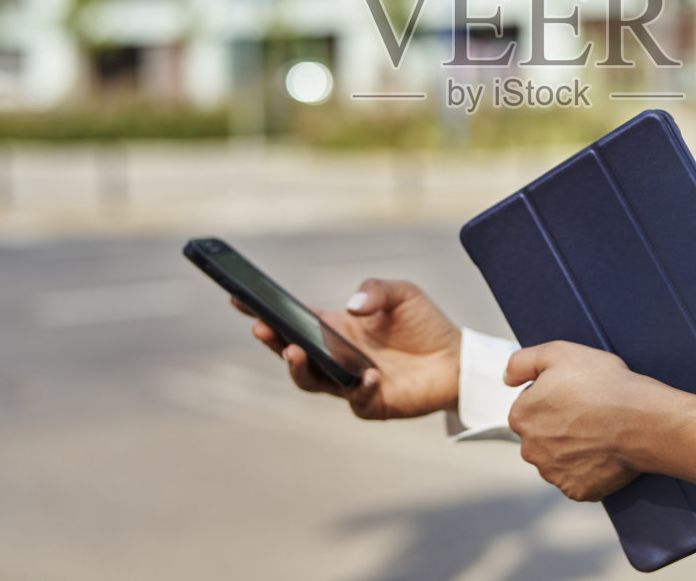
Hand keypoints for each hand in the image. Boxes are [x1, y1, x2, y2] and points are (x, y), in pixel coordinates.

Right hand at [236, 277, 459, 420]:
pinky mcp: (372, 403)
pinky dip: (359, 388)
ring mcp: (349, 382)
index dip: (264, 311)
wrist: (457, 358)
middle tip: (261, 327)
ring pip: (313, 381)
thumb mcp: (401, 293)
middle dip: (273, 341)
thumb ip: (375, 291)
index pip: (292, 320)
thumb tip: (351, 306)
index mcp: (335, 328)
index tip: (238, 298)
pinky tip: (369, 375)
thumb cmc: (423, 323)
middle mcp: (335, 357)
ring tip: (295, 350)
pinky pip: (358, 400)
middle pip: (292, 353)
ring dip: (300, 369)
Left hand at [503, 341, 663, 501]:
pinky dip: (588, 468)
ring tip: (599, 431)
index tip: (575, 393)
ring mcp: (554, 473)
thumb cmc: (604, 384)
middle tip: (588, 412)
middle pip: (541, 434)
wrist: (642, 420)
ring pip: (557, 458)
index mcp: (521, 416)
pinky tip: (603, 452)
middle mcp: (530, 449)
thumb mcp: (559, 352)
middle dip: (559, 425)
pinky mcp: (577, 490)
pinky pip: (578, 478)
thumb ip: (522, 362)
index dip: (553, 396)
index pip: (529, 405)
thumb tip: (506, 378)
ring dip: (572, 448)